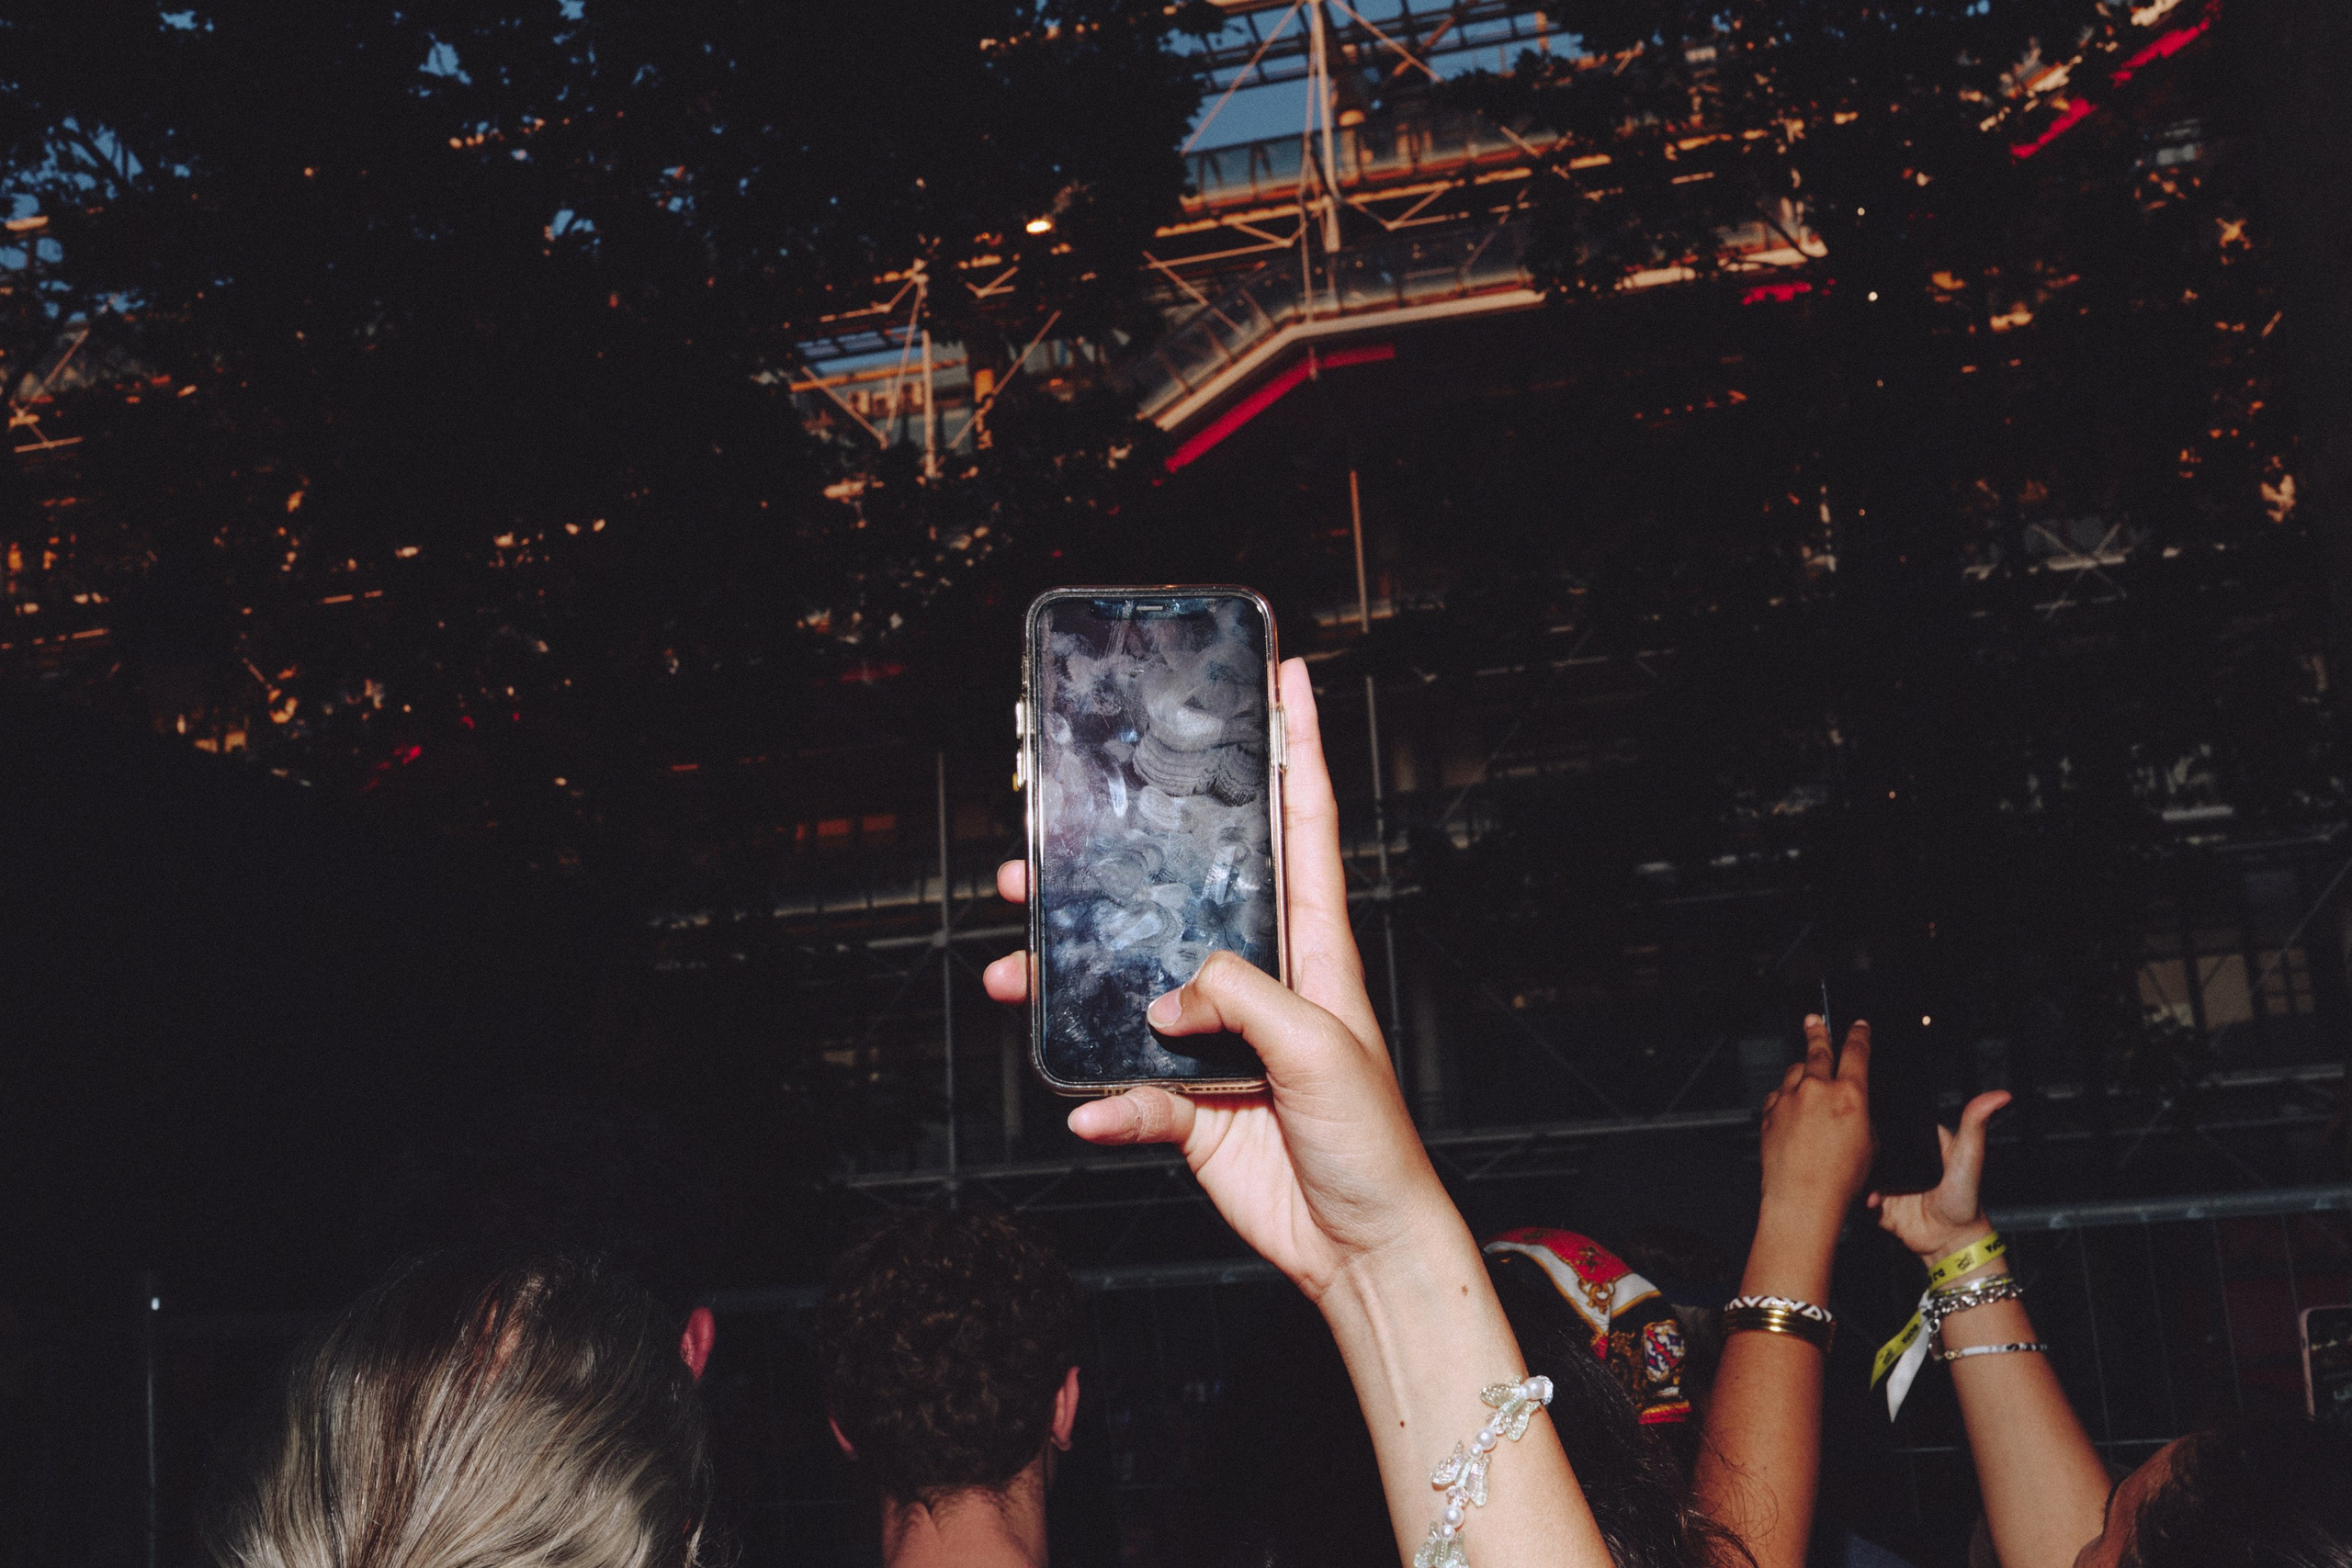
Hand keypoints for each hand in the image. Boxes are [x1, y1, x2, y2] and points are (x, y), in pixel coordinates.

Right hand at [983, 659, 1455, 1300]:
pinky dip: (1103, 1104)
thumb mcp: (1320, 1045)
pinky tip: (1090, 1111)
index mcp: (1311, 948)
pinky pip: (1128, 1092)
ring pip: (1126, 988)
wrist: (1358, 1245)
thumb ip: (1242, 995)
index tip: (1284, 675)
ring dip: (1065, 979)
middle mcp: (1258, 981)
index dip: (1297, 749)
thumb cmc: (1373, 1138)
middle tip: (1044, 846)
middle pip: (1178, 900)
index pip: (1303, 825)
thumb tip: (1170, 990)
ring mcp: (1218, 1041)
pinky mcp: (1189, 1104)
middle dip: (1110, 868)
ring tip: (1014, 968)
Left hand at [1756, 1015, 1877, 1240]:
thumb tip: (1850, 1108)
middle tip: (1814, 1020)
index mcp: (1850, 1094)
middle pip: (1817, 1049)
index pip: (1856, 1052)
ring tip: (1807, 1082)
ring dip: (1802, 1074)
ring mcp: (1790, 1099)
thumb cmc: (1839, 1180)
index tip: (1859, 1026)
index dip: (1859, 1035)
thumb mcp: (1870, 1146)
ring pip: (1795, 1072)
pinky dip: (1786, 1099)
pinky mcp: (1770, 1112)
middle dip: (1818, 1032)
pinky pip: (1779, 1096)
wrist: (1802, 1198)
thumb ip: (1860, 1116)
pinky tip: (1792, 1113)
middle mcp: (1816, 1089)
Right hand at [1868, 1089, 2010, 1261]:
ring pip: (1862, 1169)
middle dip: (1863, 1147)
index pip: (1895, 1122)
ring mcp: (1889, 1182)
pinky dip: (1863, 1198)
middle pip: (1873, 1144)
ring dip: (1861, 1174)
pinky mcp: (1879, 1203)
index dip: (1881, 1116)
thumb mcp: (1969, 1157)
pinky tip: (1874, 1200)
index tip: (1870, 1114)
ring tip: (1871, 1180)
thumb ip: (1975, 1125)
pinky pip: (1861, 1196)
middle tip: (1863, 1150)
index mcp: (1921, 1143)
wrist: (1953, 1242)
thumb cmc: (1967, 1200)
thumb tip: (2000, 1095)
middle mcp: (1902, 1161)